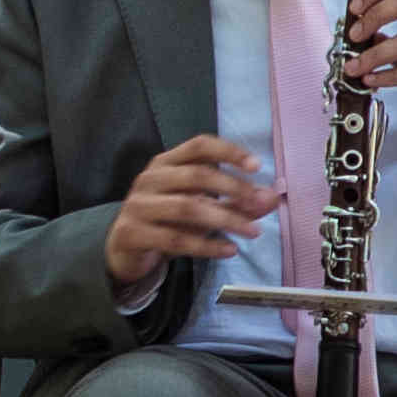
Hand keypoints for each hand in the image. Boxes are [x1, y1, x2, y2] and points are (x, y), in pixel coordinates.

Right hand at [106, 137, 277, 289]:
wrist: (123, 249)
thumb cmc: (168, 221)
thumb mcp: (202, 208)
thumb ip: (236, 201)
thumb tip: (273, 197)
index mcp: (166, 163)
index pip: (199, 146)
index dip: (228, 152)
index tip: (257, 167)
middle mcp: (150, 178)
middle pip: (196, 175)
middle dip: (233, 188)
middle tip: (258, 204)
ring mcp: (138, 205)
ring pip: (187, 208)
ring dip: (225, 219)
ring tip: (253, 232)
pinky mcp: (132, 233)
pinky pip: (175, 239)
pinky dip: (206, 246)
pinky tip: (229, 250)